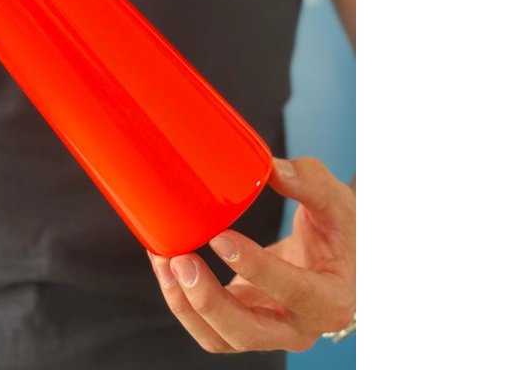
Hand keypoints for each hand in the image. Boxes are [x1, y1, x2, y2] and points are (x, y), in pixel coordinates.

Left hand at [148, 157, 354, 352]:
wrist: (340, 258)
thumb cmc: (341, 230)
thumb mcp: (337, 202)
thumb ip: (308, 182)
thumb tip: (269, 168)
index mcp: (330, 300)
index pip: (294, 292)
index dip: (256, 268)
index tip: (221, 237)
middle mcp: (297, 327)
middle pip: (246, 332)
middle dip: (206, 301)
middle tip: (181, 260)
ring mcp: (267, 330)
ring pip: (219, 337)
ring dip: (184, 303)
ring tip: (164, 259)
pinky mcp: (243, 322)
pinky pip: (207, 325)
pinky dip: (181, 300)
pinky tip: (166, 264)